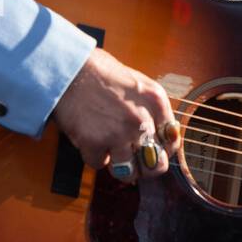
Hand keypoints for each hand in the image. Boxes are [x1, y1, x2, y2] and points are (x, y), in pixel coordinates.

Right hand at [51, 47, 178, 181]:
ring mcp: (119, 133)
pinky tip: (91, 139)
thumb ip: (153, 108)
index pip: (172, 141)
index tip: (151, 148)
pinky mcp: (94, 142)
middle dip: (146, 168)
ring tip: (111, 152)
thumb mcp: (138, 83)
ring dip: (119, 165)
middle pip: (157, 165)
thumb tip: (165, 136)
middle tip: (135, 161)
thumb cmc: (100, 72)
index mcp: (156, 101)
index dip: (161, 149)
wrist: (69, 68)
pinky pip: (99, 164)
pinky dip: (94, 156)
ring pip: (129, 172)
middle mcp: (142, 119)